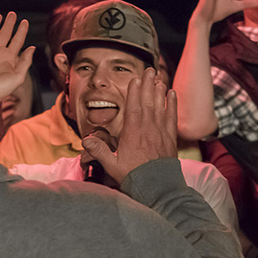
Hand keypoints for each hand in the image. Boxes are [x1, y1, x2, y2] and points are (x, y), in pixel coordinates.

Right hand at [0, 12, 35, 114]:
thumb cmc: (0, 89)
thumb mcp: (18, 76)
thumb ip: (25, 61)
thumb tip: (32, 47)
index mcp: (9, 58)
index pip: (17, 40)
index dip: (21, 31)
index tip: (25, 21)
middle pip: (5, 34)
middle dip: (9, 24)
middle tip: (12, 14)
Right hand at [81, 69, 177, 183]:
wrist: (157, 188)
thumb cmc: (134, 177)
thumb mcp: (112, 165)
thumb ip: (99, 151)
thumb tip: (85, 140)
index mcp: (133, 134)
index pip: (133, 107)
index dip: (134, 91)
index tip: (135, 78)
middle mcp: (148, 129)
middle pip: (148, 102)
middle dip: (148, 85)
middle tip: (149, 69)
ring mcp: (161, 133)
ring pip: (160, 107)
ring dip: (159, 91)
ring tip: (158, 78)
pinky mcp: (170, 138)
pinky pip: (172, 117)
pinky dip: (172, 104)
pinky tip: (173, 94)